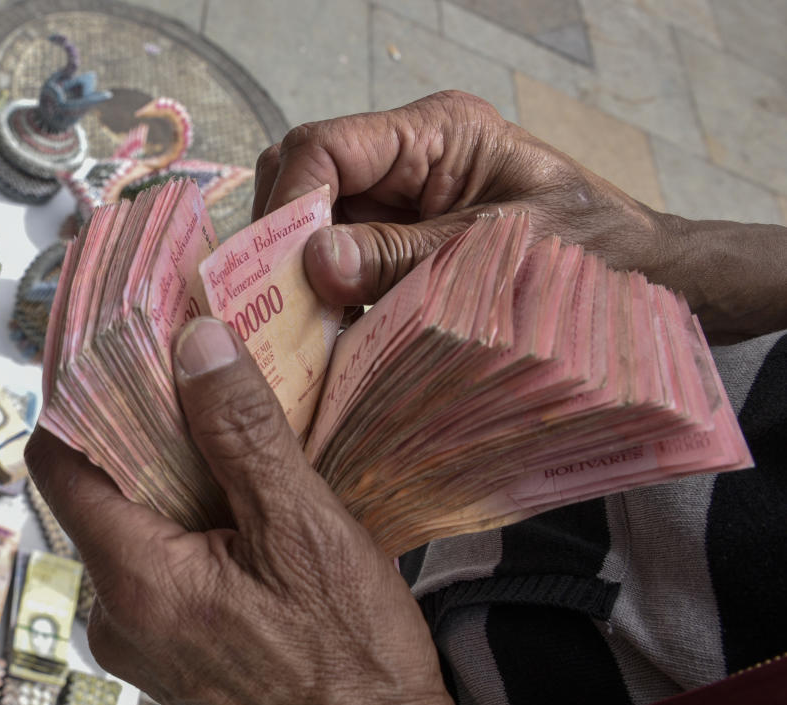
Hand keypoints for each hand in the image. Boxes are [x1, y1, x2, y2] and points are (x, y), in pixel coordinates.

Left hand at [27, 316, 465, 704]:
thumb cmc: (352, 660)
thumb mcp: (303, 529)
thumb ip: (243, 433)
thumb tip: (197, 344)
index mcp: (135, 582)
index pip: (61, 465)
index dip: (82, 399)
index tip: (120, 348)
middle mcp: (115, 614)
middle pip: (97, 493)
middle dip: (142, 431)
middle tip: (194, 374)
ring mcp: (137, 639)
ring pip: (131, 527)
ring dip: (172, 477)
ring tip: (229, 432)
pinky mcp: (166, 651)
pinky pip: (157, 564)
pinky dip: (188, 523)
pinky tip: (240, 501)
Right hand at [255, 90, 786, 342]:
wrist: (649, 284)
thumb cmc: (593, 252)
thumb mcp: (496, 253)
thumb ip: (403, 256)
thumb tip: (315, 263)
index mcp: (435, 134)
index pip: (325, 147)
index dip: (291, 202)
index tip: (280, 268)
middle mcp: (405, 164)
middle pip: (303, 183)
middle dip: (282, 243)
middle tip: (279, 309)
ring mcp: (397, 208)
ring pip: (311, 231)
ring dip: (299, 281)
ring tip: (300, 335)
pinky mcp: (397, 254)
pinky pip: (339, 271)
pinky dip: (326, 306)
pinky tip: (330, 344)